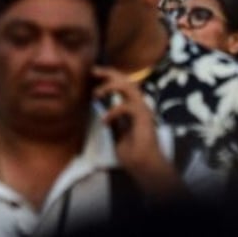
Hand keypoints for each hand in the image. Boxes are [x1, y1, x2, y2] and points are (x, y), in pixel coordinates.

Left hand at [92, 66, 184, 199]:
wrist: (143, 166)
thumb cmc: (132, 152)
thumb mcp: (117, 131)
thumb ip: (113, 119)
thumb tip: (102, 109)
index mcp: (133, 107)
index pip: (122, 84)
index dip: (109, 76)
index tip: (93, 72)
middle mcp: (140, 105)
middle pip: (126, 80)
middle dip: (109, 73)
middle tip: (93, 71)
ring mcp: (143, 110)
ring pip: (129, 87)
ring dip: (110, 87)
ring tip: (96, 94)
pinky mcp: (143, 119)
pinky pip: (127, 107)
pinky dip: (112, 111)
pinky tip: (104, 121)